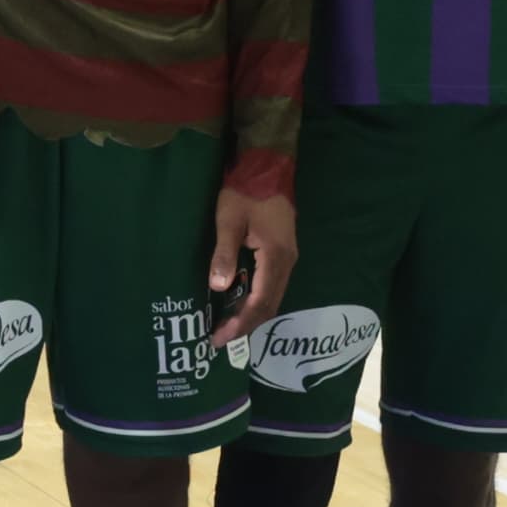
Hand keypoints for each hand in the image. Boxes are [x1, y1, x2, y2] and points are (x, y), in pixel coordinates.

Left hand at [205, 186, 296, 346]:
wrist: (268, 167)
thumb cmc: (246, 192)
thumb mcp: (228, 221)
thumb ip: (224, 254)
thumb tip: (218, 287)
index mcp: (275, 257)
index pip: (260, 301)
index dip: (241, 323)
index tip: (220, 337)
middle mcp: (287, 262)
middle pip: (270, 305)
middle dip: (246, 325)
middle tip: (219, 338)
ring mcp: (288, 258)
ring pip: (273, 297)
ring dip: (252, 315)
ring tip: (227, 327)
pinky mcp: (283, 253)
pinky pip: (272, 286)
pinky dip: (257, 300)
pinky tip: (240, 304)